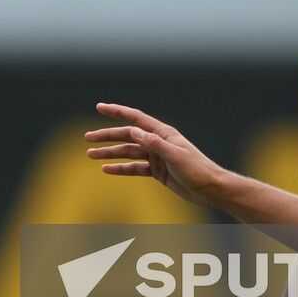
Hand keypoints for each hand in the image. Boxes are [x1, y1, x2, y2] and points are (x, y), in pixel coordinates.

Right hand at [85, 103, 227, 206]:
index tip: (99, 107)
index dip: (117, 112)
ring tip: (91, 155)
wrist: (211, 189)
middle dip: (107, 136)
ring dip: (110, 153)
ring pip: (128, 153)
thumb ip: (154, 143)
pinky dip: (120, 168)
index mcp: (162, 133)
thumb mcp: (175, 156)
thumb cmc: (197, 170)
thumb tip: (134, 131)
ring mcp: (156, 157)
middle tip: (87, 138)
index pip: (135, 118)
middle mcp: (157, 142)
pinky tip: (106, 169)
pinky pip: (134, 168)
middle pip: (127, 136)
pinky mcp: (157, 171)